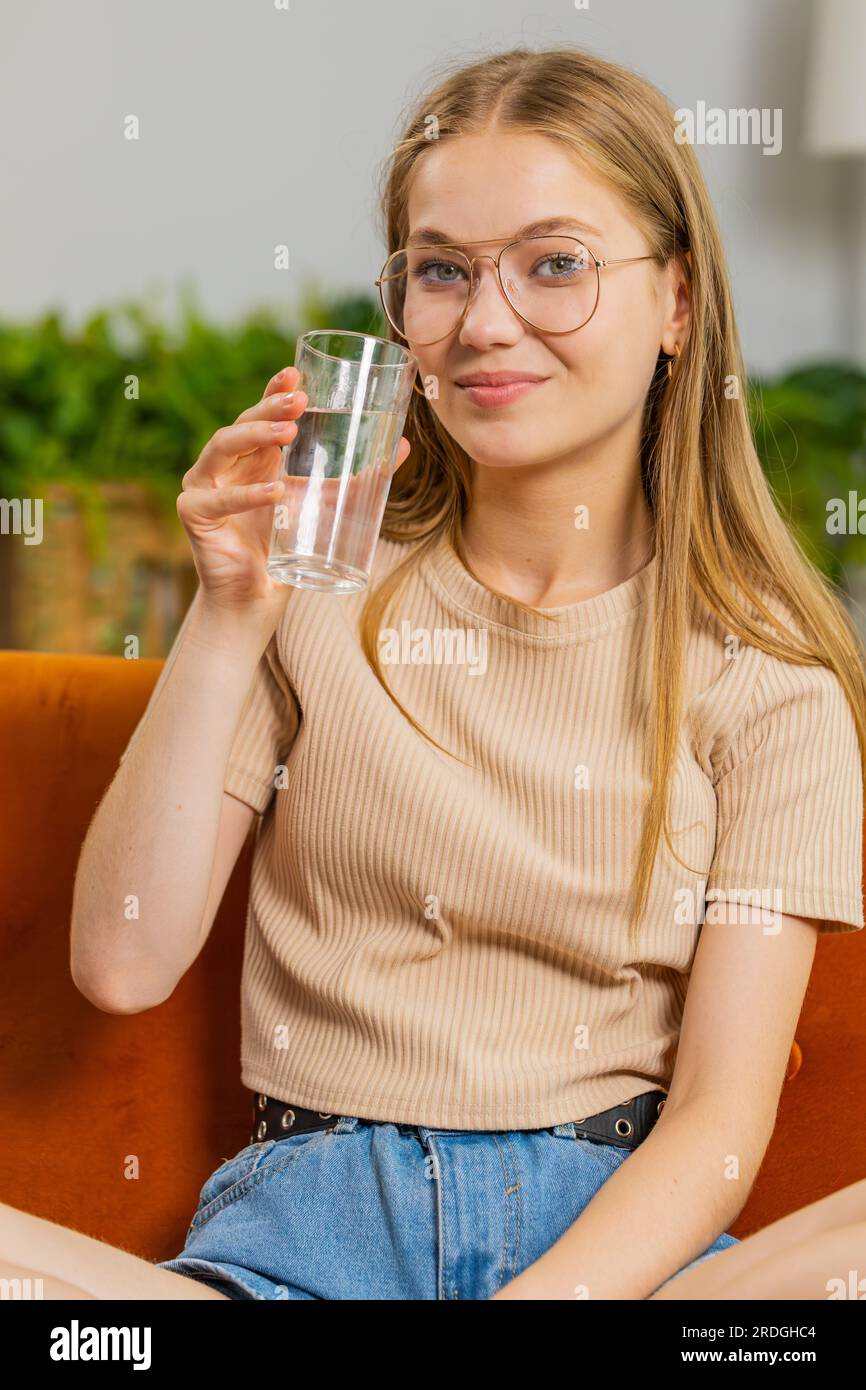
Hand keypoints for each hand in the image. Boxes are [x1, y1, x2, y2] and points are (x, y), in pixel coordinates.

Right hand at [176, 365, 411, 622]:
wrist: (258, 600)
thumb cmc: (287, 549)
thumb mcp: (325, 507)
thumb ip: (357, 480)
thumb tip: (403, 447)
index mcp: (253, 456)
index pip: (260, 414)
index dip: (274, 391)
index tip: (296, 373)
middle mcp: (225, 465)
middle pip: (242, 423)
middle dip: (269, 408)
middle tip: (299, 401)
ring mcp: (203, 487)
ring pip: (222, 448)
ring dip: (254, 437)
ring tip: (287, 433)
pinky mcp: (194, 516)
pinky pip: (217, 500)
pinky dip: (246, 496)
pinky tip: (273, 492)